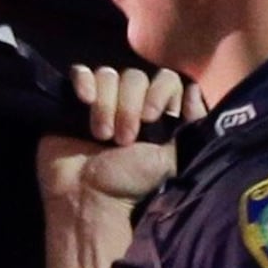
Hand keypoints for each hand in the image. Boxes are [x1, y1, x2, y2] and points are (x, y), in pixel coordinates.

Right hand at [37, 62, 181, 212]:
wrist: (87, 195)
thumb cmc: (130, 182)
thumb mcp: (171, 158)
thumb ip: (189, 127)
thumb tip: (192, 89)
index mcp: (157, 113)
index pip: (167, 79)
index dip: (159, 92)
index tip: (150, 117)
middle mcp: (131, 102)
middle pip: (135, 76)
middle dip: (129, 107)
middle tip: (123, 140)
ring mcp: (102, 99)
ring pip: (108, 74)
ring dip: (106, 105)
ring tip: (101, 136)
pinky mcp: (74, 99)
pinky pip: (81, 72)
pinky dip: (84, 81)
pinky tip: (84, 100)